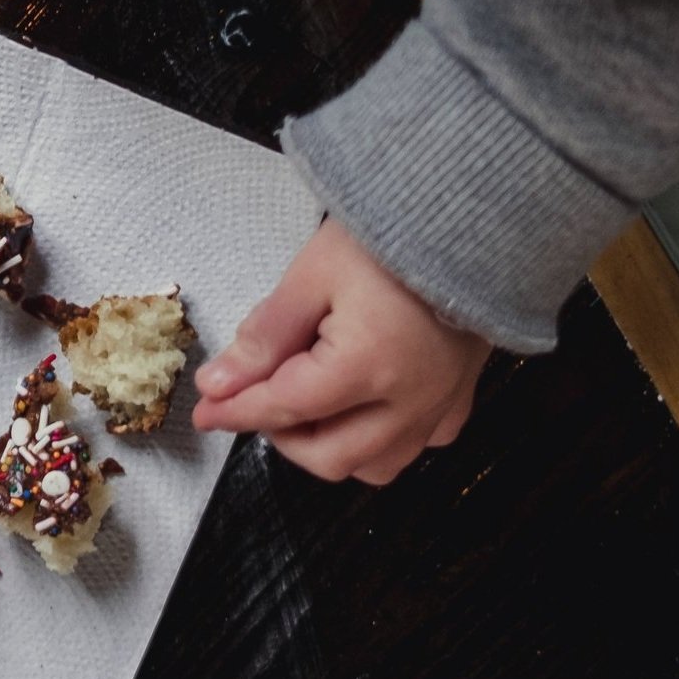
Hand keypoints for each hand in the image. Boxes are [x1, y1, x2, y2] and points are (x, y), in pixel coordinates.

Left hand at [191, 220, 490, 483]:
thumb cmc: (390, 235)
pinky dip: (381, 439)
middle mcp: (409, 401)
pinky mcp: (462, 393)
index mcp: (367, 368)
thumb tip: (220, 383)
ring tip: (306, 404)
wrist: (473, 213)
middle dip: (281, 436)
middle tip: (256, 400)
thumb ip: (264, 337)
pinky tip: (362, 405)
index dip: (237, 411)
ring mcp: (441, 403)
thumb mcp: (312, 276)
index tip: (205, 410)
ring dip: (331, 446)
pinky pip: (418, 444)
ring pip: (375, 465)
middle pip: (328, 456)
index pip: (284, 408)